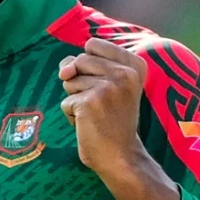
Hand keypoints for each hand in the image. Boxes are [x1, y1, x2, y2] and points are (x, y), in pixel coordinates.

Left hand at [59, 37, 147, 174]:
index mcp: (135, 64)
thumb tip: (65, 70)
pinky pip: (66, 102)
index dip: (88, 65)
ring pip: (70, 80)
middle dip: (81, 82)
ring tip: (96, 114)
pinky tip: (90, 125)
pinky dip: (72, 115)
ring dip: (76, 99)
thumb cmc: (111, 120)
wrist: (120, 156)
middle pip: (79, 60)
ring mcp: (108, 86)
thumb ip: (82, 66)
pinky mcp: (90, 101)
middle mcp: (125, 72)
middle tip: (101, 103)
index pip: (92, 44)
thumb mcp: (106, 85)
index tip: (105, 85)